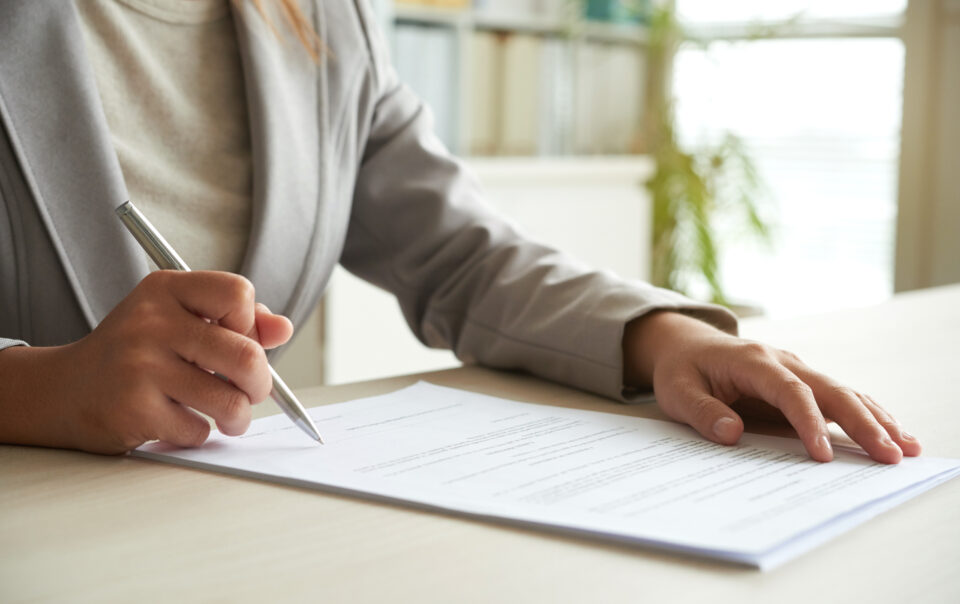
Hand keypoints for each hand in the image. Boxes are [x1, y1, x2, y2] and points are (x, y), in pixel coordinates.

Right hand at [0, 271, 292, 453]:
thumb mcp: (178, 319)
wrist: (64, 390)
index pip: (238, 293)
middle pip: (246, 355)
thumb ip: (235, 321)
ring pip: (230, 400)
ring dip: (238, 417)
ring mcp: (140, 366)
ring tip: (229, 416)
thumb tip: (282, 329)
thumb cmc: (136, 353)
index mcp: (165, 290)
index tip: (240, 341)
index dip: (250, 324)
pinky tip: (179, 422)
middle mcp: (151, 322)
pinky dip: (198, 433)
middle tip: (251, 392)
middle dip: (260, 384)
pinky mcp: (133, 409)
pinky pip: (198, 430)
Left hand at [622, 311, 920, 463]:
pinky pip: (839, 397)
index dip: (809, 422)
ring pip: (843, 392)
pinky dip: (867, 414)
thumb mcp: (677, 391)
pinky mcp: (801, 382)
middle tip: (888, 455)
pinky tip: (891, 433)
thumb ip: (702, 412)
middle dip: (862, 423)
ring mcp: (796, 370)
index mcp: (752, 361)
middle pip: (830, 390)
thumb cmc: (681, 369)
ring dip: (875, 419)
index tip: (822, 454)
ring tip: (905, 448)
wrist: (685, 344)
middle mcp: (782, 361)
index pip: (789, 391)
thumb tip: (731, 434)